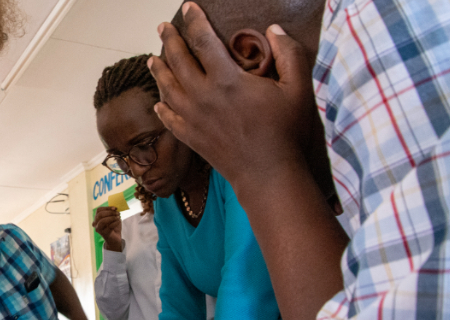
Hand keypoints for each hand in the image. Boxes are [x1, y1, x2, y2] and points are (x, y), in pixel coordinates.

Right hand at [92, 207, 122, 251]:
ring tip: (118, 217)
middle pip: (100, 215)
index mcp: (97, 218)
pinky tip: (118, 222)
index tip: (115, 208)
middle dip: (110, 212)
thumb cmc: (113, 226)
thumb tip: (114, 207)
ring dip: (111, 218)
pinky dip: (115, 223)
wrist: (115, 238)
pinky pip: (109, 226)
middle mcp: (96, 223)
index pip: (98, 210)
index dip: (107, 208)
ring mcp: (99, 229)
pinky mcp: (104, 233)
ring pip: (102, 221)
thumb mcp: (112, 217)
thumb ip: (112, 212)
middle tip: (117, 213)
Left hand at [149, 3, 317, 192]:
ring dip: (159, 70)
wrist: (267, 174)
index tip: (189, 7)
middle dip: (170, 40)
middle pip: (178, 60)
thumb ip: (289, 54)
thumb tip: (275, 30)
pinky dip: (161, 107)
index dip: (194, 20)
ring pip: (168, 88)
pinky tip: (158, 102)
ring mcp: (192, 118)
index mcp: (226, 78)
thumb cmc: (285, 132)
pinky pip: (168, 118)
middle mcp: (202, 95)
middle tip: (164, 28)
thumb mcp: (298, 88)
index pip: (203, 40)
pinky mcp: (190, 138)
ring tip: (152, 59)